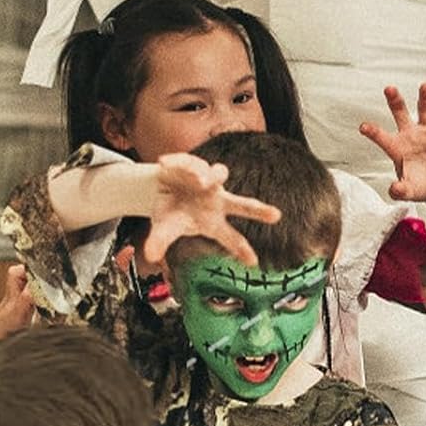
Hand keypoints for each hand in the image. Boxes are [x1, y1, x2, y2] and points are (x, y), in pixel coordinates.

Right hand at [142, 153, 280, 266]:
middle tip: (276, 216)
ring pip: (218, 174)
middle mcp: (217, 201)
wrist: (162, 190)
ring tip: (201, 182)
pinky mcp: (194, 164)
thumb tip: (150, 255)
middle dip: (259, 210)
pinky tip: (162, 163)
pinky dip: (177, 163)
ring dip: (210, 178)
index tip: (253, 263)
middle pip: (243, 204)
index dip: (241, 249)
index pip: (231, 238)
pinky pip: (188, 162)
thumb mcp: (164, 230)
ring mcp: (209, 181)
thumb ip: (159, 241)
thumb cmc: (171, 213)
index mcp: (213, 222)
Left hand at [359, 84, 425, 203]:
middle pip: (400, 115)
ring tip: (425, 86)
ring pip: (424, 112)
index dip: (373, 133)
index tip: (363, 127)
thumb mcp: (409, 191)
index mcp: (397, 148)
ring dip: (424, 99)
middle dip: (395, 101)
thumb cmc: (421, 186)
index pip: (383, 138)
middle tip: (389, 89)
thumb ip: (400, 191)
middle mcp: (410, 136)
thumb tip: (394, 189)